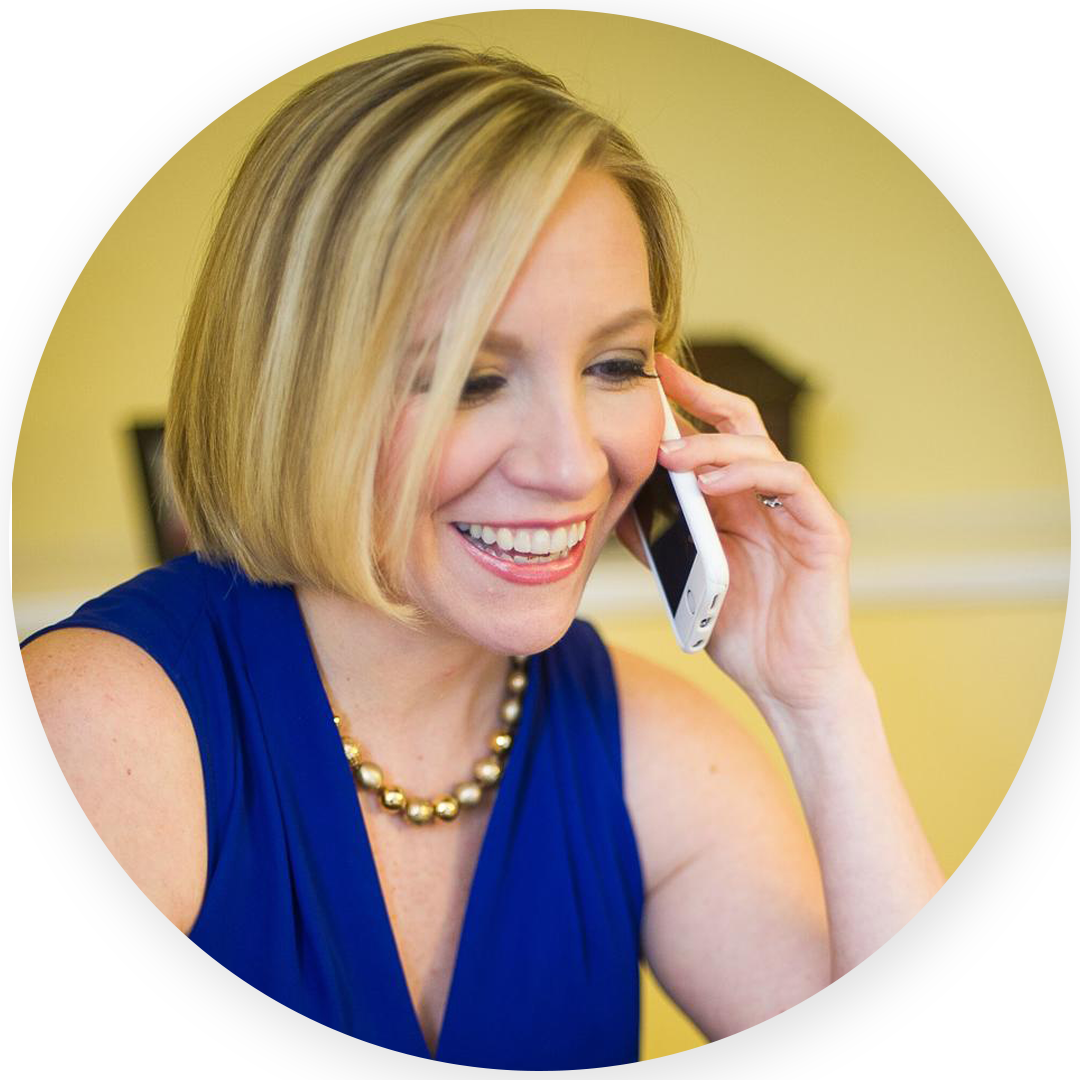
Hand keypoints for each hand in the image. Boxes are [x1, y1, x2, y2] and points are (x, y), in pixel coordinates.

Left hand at [615, 352, 863, 716]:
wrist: (786, 684)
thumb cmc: (740, 632)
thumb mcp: (684, 579)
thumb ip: (658, 540)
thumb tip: (612, 507)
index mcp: (738, 503)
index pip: (714, 439)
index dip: (686, 407)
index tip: (646, 381)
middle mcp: (768, 499)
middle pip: (742, 427)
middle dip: (703, 398)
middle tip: (661, 383)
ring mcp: (799, 511)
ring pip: (762, 450)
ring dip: (713, 448)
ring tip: (673, 455)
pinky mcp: (824, 530)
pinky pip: (791, 484)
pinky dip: (752, 474)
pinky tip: (714, 482)